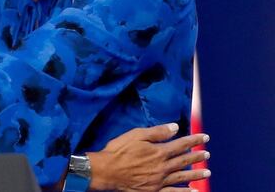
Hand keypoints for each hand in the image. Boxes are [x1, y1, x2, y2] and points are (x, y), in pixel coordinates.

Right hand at [88, 123, 209, 190]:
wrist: (107, 171)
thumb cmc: (118, 151)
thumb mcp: (136, 135)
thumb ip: (157, 132)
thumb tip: (175, 127)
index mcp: (159, 152)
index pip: (181, 144)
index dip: (194, 140)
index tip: (205, 137)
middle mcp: (162, 167)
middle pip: (183, 160)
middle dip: (197, 156)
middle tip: (207, 154)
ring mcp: (159, 181)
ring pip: (182, 176)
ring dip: (196, 174)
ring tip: (207, 172)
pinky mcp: (153, 191)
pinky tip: (194, 191)